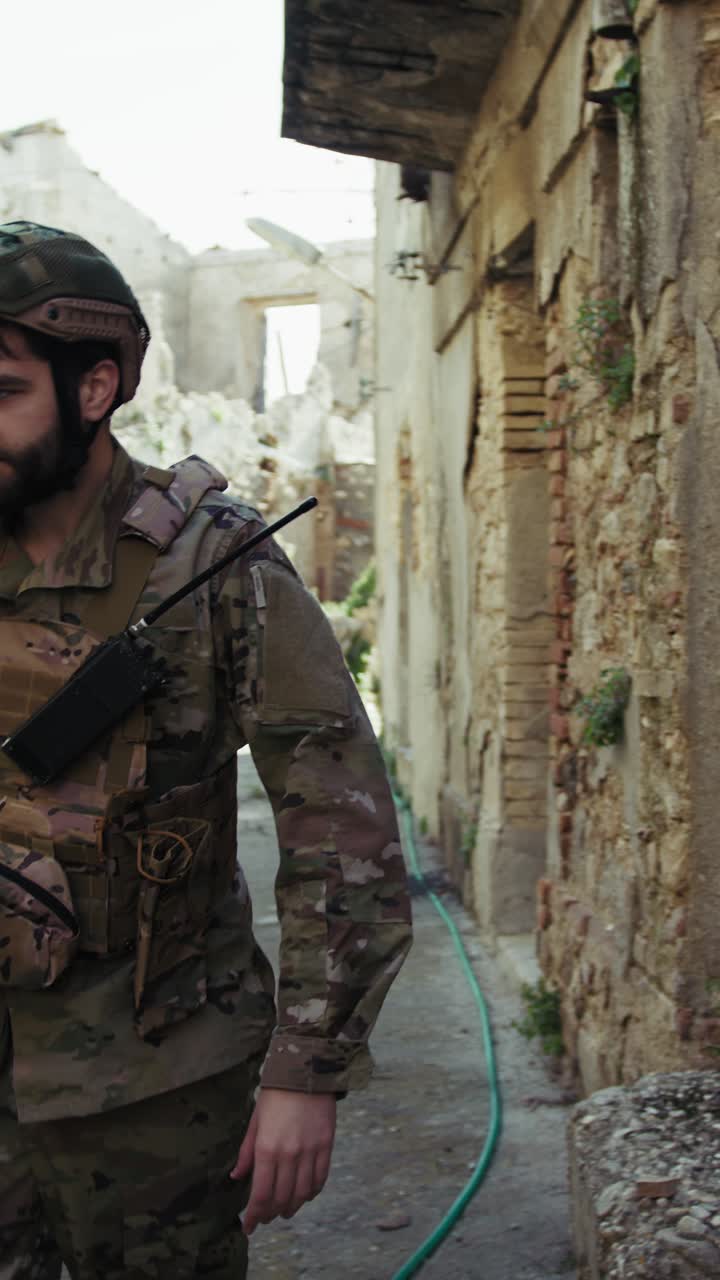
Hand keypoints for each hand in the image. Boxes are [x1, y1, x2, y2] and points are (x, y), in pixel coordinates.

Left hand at [231, 1087, 336, 1234]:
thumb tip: (237, 1176)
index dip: (254, 1216)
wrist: (305, 1070)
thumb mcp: (255, 1120)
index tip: (249, 1226)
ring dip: (292, 1207)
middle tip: (265, 1218)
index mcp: (267, 1148)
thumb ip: (247, 1152)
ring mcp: (310, 1152)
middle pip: (281, 1199)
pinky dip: (311, 1193)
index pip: (260, 1195)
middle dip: (271, 1214)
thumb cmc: (276, 1094)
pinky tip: (304, 1195)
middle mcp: (289, 1154)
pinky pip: (320, 1179)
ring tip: (284, 1210)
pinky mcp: (326, 1146)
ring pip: (302, 1194)